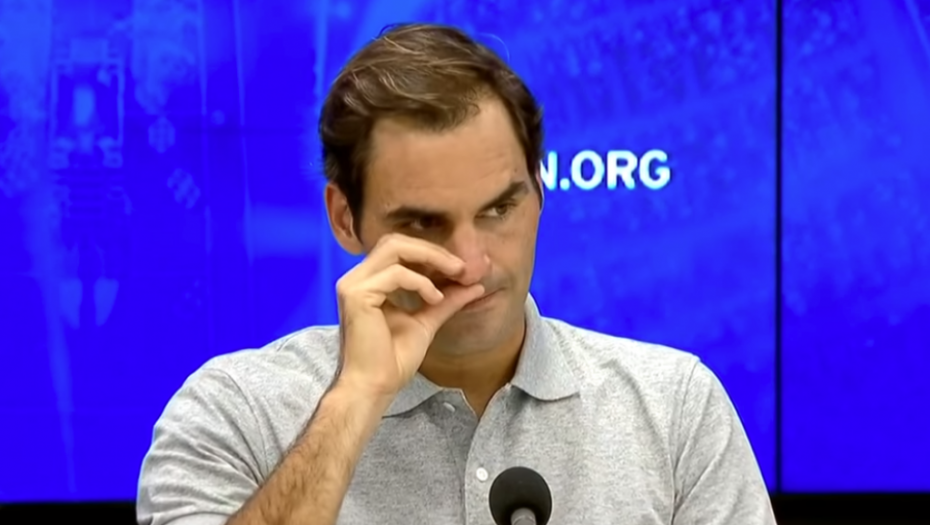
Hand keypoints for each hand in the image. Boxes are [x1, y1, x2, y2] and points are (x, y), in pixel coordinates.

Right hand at [333, 234, 484, 399]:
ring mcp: (353, 284)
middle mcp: (356, 278)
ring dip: (431, 258)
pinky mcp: (356, 294)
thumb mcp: (426, 321)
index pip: (399, 250)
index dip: (432, 253)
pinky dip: (420, 282)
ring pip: (395, 248)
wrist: (374, 386)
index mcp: (369, 282)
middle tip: (461, 267)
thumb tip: (475, 285)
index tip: (462, 268)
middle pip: (396, 241)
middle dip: (433, 251)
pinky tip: (434, 298)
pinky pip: (395, 273)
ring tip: (455, 276)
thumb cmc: (393, 360)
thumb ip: (446, 301)